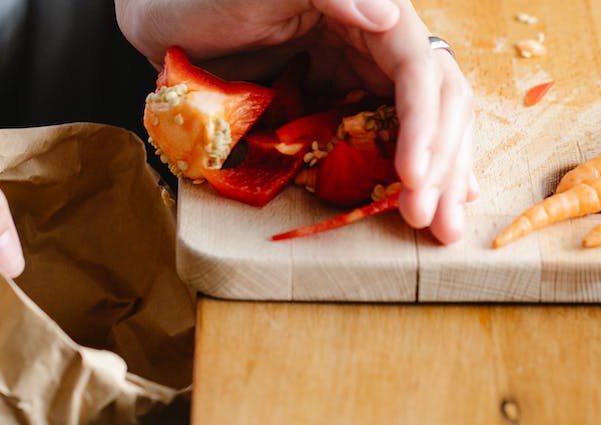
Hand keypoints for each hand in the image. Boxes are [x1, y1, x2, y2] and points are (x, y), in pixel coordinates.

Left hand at [117, 0, 476, 243]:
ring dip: (437, 176)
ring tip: (443, 227)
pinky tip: (427, 196)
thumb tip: (390, 17)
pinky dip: (410, 169)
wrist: (158, 21)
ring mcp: (356, 75)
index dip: (424, 124)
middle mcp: (374, 42)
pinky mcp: (334, 104)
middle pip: (435, 102)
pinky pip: (383, 138)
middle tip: (432, 220)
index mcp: (367, 10)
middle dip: (442, 162)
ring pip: (421, 125)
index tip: (413, 175)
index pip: (418, 68)